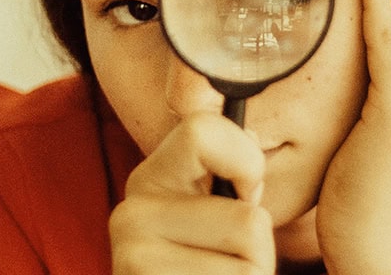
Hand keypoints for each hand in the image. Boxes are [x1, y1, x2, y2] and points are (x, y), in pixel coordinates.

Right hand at [109, 113, 275, 273]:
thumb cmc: (204, 266)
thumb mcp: (212, 212)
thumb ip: (231, 171)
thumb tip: (257, 138)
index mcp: (150, 179)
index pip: (203, 130)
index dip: (246, 161)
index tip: (246, 195)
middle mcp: (130, 214)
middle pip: (248, 221)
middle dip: (260, 250)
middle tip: (228, 264)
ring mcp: (133, 261)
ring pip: (252, 266)